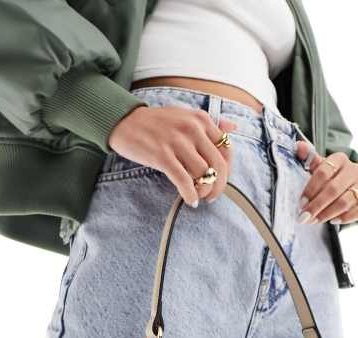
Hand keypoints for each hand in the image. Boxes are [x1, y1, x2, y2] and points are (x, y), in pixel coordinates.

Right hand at [108, 105, 237, 207]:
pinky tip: (190, 201)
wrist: (123, 121)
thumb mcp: (185, 116)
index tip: (220, 180)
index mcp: (200, 119)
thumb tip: (234, 127)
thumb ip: (210, 124)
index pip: (227, 148)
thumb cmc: (156, 123)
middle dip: (219, 186)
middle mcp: (192, 128)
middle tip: (212, 197)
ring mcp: (177, 142)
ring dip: (204, 191)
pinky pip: (184, 181)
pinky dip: (190, 195)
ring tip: (197, 196)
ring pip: (204, 174)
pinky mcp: (162, 155)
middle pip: (219, 165)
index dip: (227, 169)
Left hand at [294, 141, 357, 224]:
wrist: (348, 186)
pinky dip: (347, 217)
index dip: (311, 189)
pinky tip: (334, 221)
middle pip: (334, 188)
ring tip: (315, 221)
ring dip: (328, 213)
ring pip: (346, 201)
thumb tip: (298, 146)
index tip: (301, 203)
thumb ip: (308, 158)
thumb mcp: (317, 167)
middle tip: (304, 217)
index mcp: (339, 159)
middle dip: (317, 205)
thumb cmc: (328, 177)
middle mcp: (353, 170)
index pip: (324, 172)